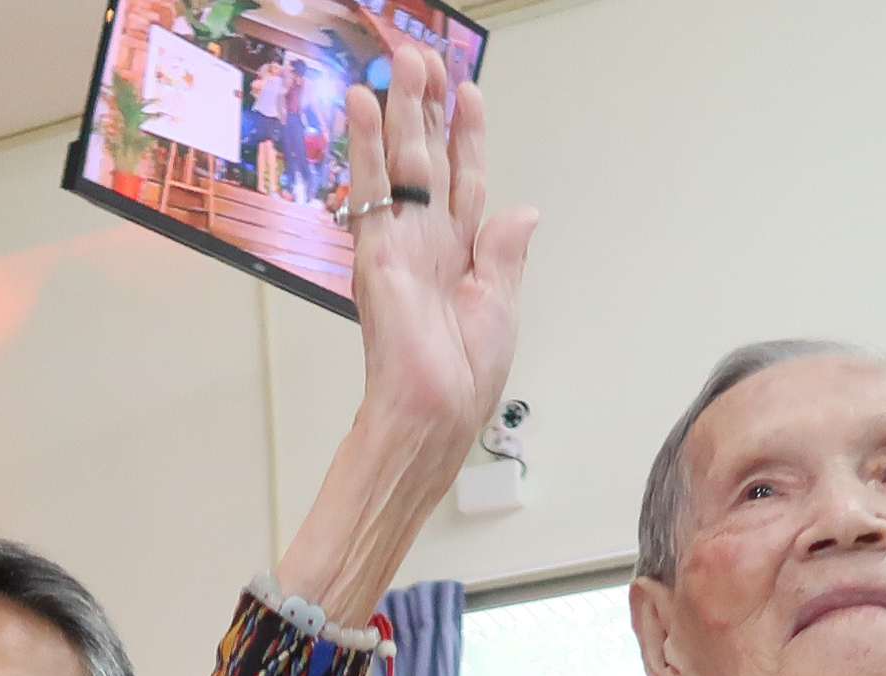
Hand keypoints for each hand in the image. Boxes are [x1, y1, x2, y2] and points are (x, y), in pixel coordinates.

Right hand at [340, 42, 538, 473]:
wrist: (436, 410)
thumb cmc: (465, 374)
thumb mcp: (501, 305)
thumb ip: (505, 254)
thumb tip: (523, 211)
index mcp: (462, 254)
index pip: (464, 178)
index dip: (467, 135)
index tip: (468, 93)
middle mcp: (427, 240)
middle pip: (427, 158)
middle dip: (427, 107)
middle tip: (422, 56)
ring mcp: (398, 241)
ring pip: (400, 160)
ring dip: (399, 109)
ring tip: (401, 60)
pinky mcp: (374, 249)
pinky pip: (369, 186)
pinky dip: (364, 143)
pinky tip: (362, 103)